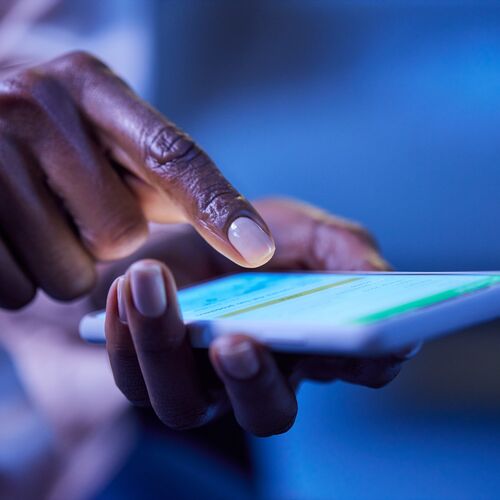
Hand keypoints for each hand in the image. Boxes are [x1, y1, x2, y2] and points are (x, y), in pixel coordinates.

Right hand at [0, 51, 273, 308]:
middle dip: (105, 237)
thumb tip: (244, 237)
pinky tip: (7, 237)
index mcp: (91, 86)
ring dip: (64, 261)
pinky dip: (23, 278)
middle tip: (71, 204)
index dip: (218, 206)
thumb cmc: (55, 143)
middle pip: (121, 234)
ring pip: (70, 273)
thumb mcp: (108, 137)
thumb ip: (165, 174)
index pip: (171, 155)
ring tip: (37, 218)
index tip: (256, 248)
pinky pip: (18, 290)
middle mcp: (34, 104)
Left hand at [104, 199, 417, 435]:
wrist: (171, 230)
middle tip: (238, 342)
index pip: (356, 369)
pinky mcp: (144, 370)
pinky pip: (132, 377)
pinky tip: (126, 286)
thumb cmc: (238, 233)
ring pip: (184, 404)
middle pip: (266, 412)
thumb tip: (381, 275)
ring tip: (151, 280)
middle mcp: (254, 374)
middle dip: (255, 383)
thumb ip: (339, 245)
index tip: (367, 338)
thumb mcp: (293, 224)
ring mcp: (196, 380)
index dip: (369, 361)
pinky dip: (127, 335)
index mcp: (305, 341)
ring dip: (165, 347)